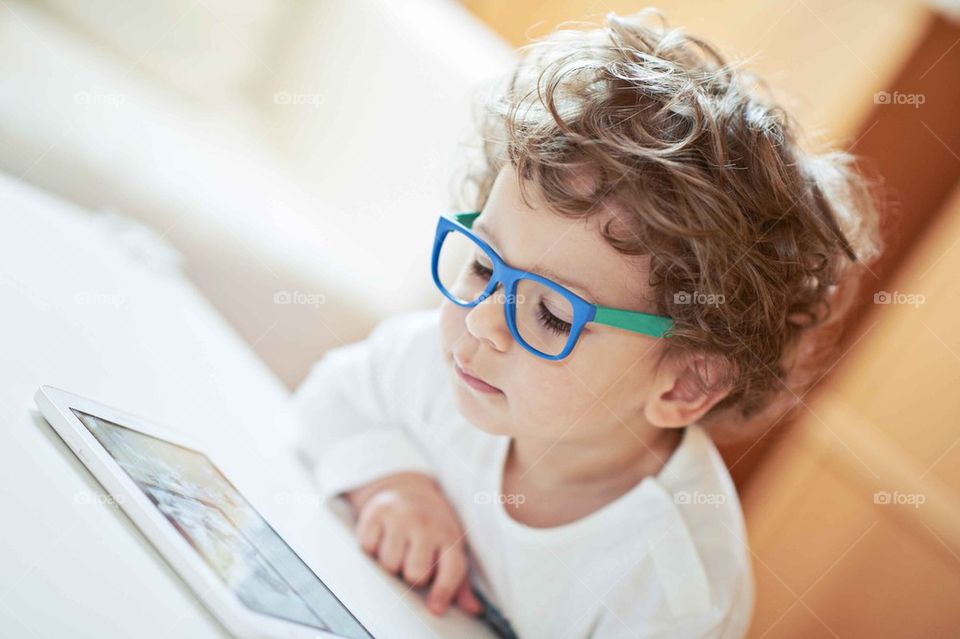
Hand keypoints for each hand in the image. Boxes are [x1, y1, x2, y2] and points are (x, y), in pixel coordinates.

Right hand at [345, 472, 482, 615]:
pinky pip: (367, 548)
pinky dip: (371, 548)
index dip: (443, 592)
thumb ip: (460, 581)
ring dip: (391, 562)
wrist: (409, 489)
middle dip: (411, 575)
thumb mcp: (450, 547)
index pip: (451, 570)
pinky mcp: (376, 511)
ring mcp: (401, 515)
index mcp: (449, 535)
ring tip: (398, 547)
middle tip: (413, 560)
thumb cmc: (432, 526)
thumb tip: (473, 609)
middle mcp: (426, 523)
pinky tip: (382, 536)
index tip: (435, 608)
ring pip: (389, 564)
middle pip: (415, 574)